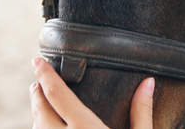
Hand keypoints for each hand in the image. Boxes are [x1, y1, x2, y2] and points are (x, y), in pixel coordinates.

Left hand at [30, 57, 154, 127]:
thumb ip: (142, 111)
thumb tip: (148, 82)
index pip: (58, 95)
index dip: (45, 76)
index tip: (37, 62)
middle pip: (41, 112)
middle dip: (37, 93)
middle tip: (36, 80)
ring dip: (37, 113)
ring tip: (40, 102)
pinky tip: (48, 127)